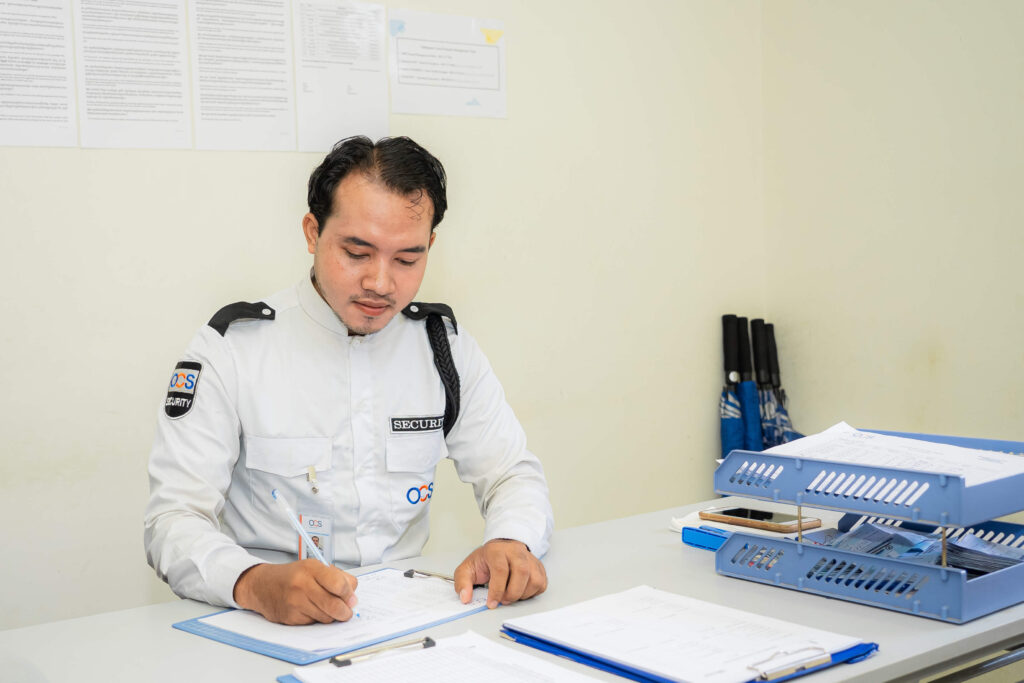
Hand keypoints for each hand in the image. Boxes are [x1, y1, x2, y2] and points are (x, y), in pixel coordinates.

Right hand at [233, 560, 358, 624]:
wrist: (262, 585)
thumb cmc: (293, 576)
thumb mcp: (315, 568)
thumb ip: (337, 578)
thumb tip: (352, 598)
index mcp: (312, 568)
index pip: (339, 584)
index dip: (348, 594)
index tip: (351, 598)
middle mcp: (302, 584)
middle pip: (334, 605)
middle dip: (344, 612)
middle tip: (346, 612)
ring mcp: (295, 601)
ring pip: (325, 617)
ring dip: (330, 616)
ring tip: (325, 608)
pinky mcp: (290, 617)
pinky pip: (313, 623)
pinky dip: (316, 619)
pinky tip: (310, 610)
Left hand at [453, 539, 546, 608]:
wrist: (501, 548)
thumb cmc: (485, 560)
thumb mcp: (467, 568)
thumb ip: (462, 582)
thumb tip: (465, 598)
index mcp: (497, 551)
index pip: (500, 570)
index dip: (496, 590)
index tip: (491, 603)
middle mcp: (516, 552)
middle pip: (522, 573)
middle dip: (512, 593)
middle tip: (503, 600)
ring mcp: (530, 558)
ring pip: (534, 579)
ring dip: (522, 594)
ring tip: (510, 595)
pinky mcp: (539, 567)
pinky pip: (541, 583)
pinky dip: (531, 593)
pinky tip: (520, 591)